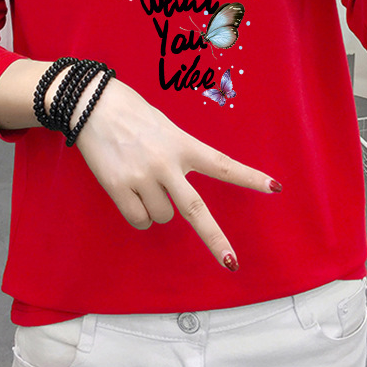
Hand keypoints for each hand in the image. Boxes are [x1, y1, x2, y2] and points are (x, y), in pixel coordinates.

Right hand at [72, 76, 280, 270]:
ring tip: (142, 179)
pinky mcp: (119, 188)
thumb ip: (177, 154)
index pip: (222, 164)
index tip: (274, 188)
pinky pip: (138, 220)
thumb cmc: (131, 113)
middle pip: (196, 210)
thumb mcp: (165, 127)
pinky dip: (138, 215)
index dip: (249, 177)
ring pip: (162, 217)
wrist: (92, 103)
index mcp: (183, 144)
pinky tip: (129, 191)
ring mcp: (143, 177)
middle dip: (215, 239)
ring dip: (157, 208)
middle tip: (231, 262)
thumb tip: (176, 192)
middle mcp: (166, 163)